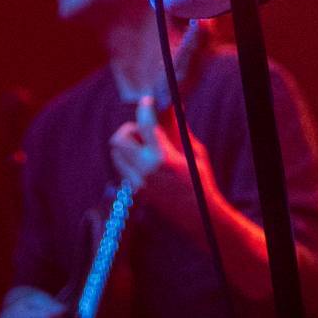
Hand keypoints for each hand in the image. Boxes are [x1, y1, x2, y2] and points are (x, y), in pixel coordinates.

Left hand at [109, 95, 214, 235]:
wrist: (199, 217)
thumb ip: (178, 130)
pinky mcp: (136, 193)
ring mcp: (138, 184)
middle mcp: (145, 171)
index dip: (144, 108)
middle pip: (118, 139)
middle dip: (129, 128)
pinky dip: (130, 159)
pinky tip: (147, 161)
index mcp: (163, 158)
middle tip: (143, 129)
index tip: (147, 101)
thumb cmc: (201, 182)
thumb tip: (173, 108)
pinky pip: (123, 168)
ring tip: (145, 145)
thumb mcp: (194, 152)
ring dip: (127, 144)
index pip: (144, 125)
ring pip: (117, 154)